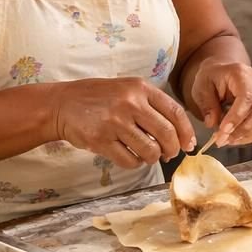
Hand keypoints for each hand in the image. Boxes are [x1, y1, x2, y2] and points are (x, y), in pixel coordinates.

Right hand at [52, 78, 194, 169]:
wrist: (62, 104)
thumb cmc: (100, 98)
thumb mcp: (128, 89)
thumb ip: (153, 106)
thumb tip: (180, 135)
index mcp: (140, 88)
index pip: (175, 112)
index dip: (186, 132)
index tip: (189, 144)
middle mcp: (130, 103)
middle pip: (166, 134)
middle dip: (172, 149)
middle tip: (169, 154)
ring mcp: (115, 122)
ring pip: (150, 150)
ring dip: (153, 158)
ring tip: (147, 155)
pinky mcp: (101, 140)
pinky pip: (130, 160)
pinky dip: (135, 163)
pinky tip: (131, 157)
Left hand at [188, 58, 251, 147]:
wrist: (223, 70)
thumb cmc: (212, 77)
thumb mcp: (202, 86)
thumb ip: (207, 104)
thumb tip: (212, 124)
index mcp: (242, 74)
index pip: (246, 97)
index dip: (236, 116)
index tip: (223, 131)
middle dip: (242, 129)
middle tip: (222, 141)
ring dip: (246, 135)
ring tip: (226, 141)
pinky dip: (249, 135)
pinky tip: (234, 139)